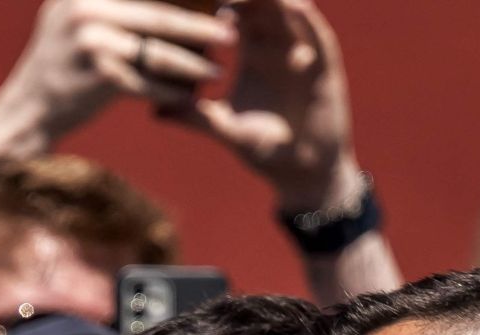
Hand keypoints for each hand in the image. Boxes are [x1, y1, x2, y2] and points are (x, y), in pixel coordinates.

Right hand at [0, 0, 235, 140]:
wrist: (28, 110)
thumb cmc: (61, 62)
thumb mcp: (71, 14)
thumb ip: (109, 2)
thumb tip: (169, 0)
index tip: (219, 1)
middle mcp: (84, 9)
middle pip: (159, 14)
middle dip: (199, 25)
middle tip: (229, 31)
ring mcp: (90, 43)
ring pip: (158, 51)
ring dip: (193, 62)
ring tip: (217, 68)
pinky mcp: (98, 77)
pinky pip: (147, 83)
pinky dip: (171, 91)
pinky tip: (191, 96)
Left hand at [171, 0, 359, 211]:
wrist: (303, 172)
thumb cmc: (264, 149)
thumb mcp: (226, 130)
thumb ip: (195, 117)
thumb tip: (154, 111)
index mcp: (251, 54)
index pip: (236, 12)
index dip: (222, 0)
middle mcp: (277, 46)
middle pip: (262, 2)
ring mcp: (302, 51)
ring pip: (289, 9)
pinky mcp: (324, 64)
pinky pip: (316, 33)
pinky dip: (304, 18)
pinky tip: (293, 5)